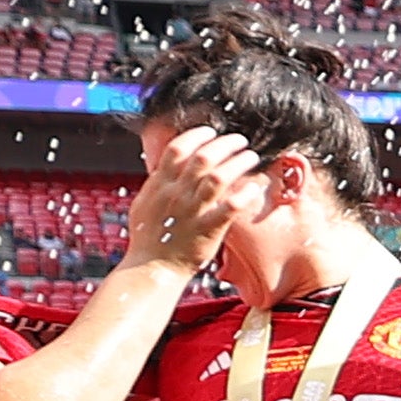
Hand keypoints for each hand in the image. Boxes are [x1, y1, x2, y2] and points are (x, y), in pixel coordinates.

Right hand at [124, 124, 265, 272]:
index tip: (211, 131)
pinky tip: (254, 187)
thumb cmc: (149, 236)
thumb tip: (166, 163)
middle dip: (225, 144)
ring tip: (251, 156)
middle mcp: (176, 194)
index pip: (177, 149)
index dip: (196, 135)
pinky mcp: (208, 229)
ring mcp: (192, 211)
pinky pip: (231, 207)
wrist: (152, 268)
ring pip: (219, 177)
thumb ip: (158, 183)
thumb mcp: (146, 203)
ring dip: (238, 162)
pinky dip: (245, 194)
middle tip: (240, 140)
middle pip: (203, 157)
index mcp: (159, 185)